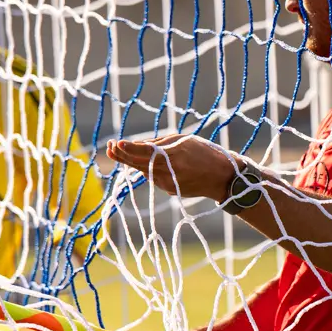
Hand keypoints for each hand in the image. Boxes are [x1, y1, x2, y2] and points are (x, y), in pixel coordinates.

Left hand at [106, 134, 235, 200]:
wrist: (222, 177)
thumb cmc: (204, 153)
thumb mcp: (183, 140)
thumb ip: (159, 143)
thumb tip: (137, 145)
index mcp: (172, 156)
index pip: (144, 152)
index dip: (129, 148)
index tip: (116, 143)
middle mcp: (167, 171)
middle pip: (138, 163)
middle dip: (122, 155)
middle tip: (110, 146)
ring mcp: (167, 183)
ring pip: (144, 170)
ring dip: (135, 160)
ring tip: (125, 149)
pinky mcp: (169, 190)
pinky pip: (154, 176)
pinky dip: (151, 168)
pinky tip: (158, 163)